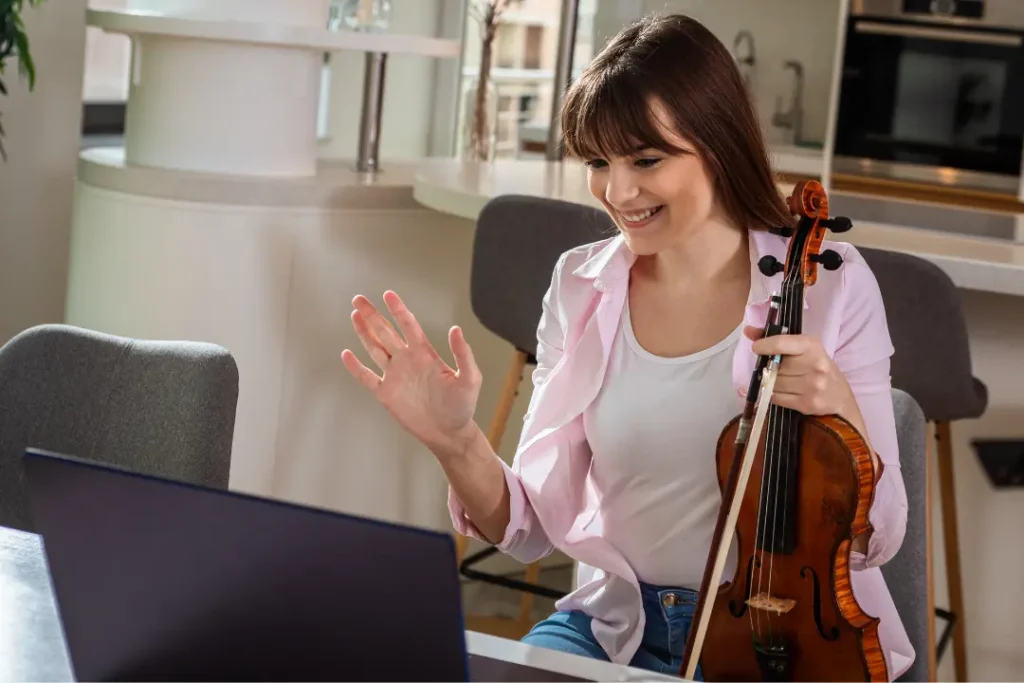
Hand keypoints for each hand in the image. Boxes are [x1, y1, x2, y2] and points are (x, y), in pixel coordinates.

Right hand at [341, 291, 481, 457]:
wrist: (449, 433)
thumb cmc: (462, 406)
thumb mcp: (469, 379)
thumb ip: (463, 355)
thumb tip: (456, 329)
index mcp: (425, 354)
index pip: (408, 326)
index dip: (398, 310)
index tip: (388, 294)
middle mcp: (407, 361)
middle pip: (385, 332)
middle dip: (372, 315)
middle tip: (358, 299)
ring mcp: (395, 376)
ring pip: (375, 349)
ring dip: (364, 333)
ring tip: (354, 315)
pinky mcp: (386, 394)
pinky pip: (367, 377)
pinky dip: (356, 367)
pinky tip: (347, 354)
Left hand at [743, 326, 876, 469]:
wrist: (840, 397)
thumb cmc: (818, 367)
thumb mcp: (805, 349)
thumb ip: (776, 339)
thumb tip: (748, 331)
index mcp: (812, 346)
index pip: (782, 343)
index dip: (765, 345)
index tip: (756, 348)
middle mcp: (815, 365)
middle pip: (775, 366)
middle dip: (771, 368)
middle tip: (777, 369)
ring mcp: (812, 386)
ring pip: (774, 383)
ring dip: (772, 383)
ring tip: (783, 381)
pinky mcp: (808, 404)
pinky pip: (776, 398)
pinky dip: (774, 395)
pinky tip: (784, 392)